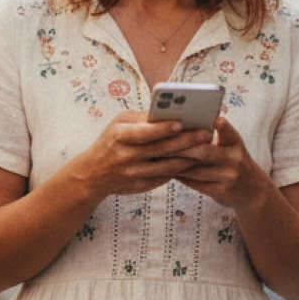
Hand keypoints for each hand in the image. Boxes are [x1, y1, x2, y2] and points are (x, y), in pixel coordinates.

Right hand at [66, 111, 213, 199]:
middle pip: (161, 149)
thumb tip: (171, 112)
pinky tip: (193, 162)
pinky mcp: (140, 186)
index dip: (164, 129)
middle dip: (186, 141)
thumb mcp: (119, 124)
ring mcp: (133, 174)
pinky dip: (180, 170)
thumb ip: (142, 119)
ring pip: (167, 166)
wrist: (92, 174)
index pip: (145, 133)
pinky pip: (164, 178)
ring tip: (206, 148)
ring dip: (188, 158)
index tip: (182, 123)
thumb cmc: (110, 142)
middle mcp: (126, 156)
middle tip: (206, 134)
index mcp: (119, 136)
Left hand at [172, 115, 271, 210]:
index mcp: (236, 144)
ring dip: (176, 163)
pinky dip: (181, 177)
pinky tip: (168, 171)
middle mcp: (234, 160)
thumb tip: (186, 126)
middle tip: (162, 142)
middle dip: (183, 148)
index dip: (224, 127)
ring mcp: (228, 177)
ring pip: (196, 170)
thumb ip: (217, 138)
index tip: (217, 119)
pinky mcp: (221, 192)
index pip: (230, 133)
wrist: (252, 191)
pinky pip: (196, 184)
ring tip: (159, 156)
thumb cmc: (233, 162)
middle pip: (205, 152)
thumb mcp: (232, 148)